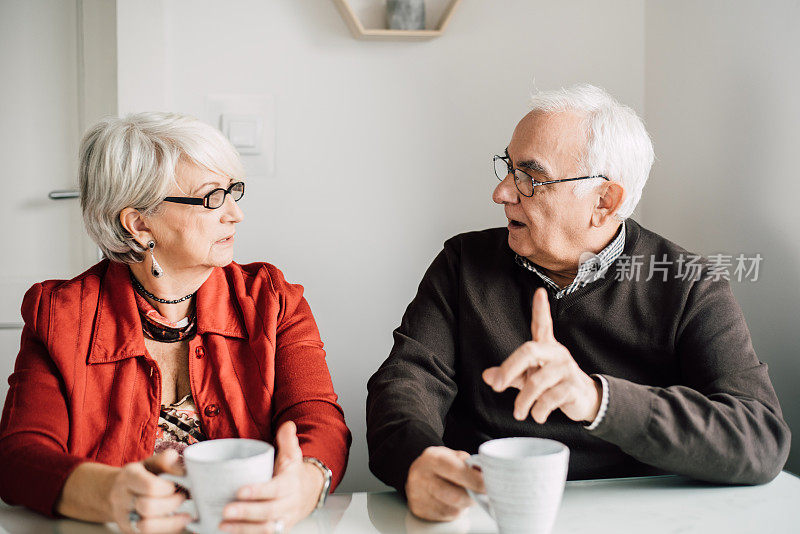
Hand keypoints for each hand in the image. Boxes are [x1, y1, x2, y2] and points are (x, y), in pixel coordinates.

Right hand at [108, 449, 190, 533]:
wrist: (115, 493)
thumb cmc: (140, 476)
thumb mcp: (150, 463)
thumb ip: (165, 461)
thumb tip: (177, 463)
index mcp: (129, 476)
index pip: (150, 486)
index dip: (168, 488)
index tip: (176, 486)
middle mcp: (122, 498)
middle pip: (147, 507)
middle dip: (172, 503)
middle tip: (182, 497)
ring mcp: (124, 517)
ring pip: (146, 527)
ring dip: (171, 521)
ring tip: (184, 513)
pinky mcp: (130, 531)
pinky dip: (168, 529)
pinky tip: (177, 521)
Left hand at [220, 421, 323, 532]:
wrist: (310, 493)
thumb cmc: (294, 474)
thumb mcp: (293, 455)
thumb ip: (288, 440)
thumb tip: (287, 424)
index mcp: (291, 484)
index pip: (276, 489)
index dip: (259, 491)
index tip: (240, 491)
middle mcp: (289, 504)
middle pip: (269, 512)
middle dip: (247, 513)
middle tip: (226, 510)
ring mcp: (284, 520)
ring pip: (266, 529)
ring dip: (243, 529)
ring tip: (223, 524)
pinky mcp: (278, 531)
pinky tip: (230, 533)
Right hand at [405, 446, 484, 521]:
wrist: (416, 473)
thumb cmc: (438, 464)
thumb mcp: (451, 455)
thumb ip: (467, 463)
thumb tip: (486, 474)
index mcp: (432, 458)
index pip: (456, 471)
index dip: (475, 480)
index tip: (488, 485)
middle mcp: (422, 477)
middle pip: (455, 496)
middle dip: (473, 497)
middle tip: (482, 494)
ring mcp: (419, 495)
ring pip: (452, 509)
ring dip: (465, 505)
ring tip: (466, 496)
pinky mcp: (420, 510)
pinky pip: (445, 516)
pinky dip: (455, 511)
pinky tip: (454, 502)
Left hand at [482, 287, 601, 423]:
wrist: (583, 400)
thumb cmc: (551, 384)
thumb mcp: (529, 377)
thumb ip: (509, 375)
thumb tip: (487, 377)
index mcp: (545, 347)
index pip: (542, 324)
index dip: (540, 309)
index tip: (539, 292)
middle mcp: (556, 353)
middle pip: (529, 351)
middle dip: (509, 369)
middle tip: (497, 386)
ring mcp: (566, 369)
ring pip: (538, 382)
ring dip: (524, 401)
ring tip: (519, 413)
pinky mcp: (573, 387)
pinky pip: (550, 398)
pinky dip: (539, 410)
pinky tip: (537, 416)